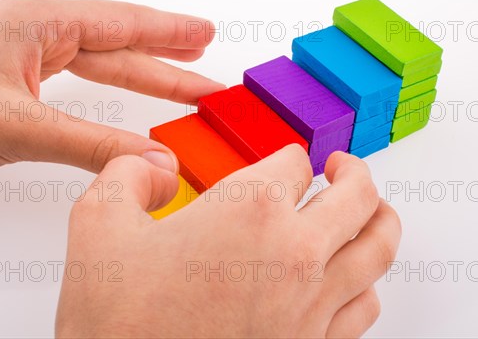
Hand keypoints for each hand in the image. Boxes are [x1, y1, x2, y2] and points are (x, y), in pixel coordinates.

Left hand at [0, 0, 224, 171]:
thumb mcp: (17, 125)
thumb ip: (91, 145)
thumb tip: (155, 161)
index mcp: (42, 22)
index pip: (125, 24)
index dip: (171, 31)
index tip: (206, 34)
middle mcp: (38, 29)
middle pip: (121, 42)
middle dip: (169, 59)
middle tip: (208, 74)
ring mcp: (27, 50)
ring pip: (103, 58)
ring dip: (145, 71)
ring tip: (182, 78)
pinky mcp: (17, 74)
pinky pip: (81, 75)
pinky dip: (113, 86)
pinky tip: (126, 88)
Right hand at [55, 146, 401, 337]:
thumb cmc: (119, 325)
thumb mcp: (98, 226)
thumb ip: (127, 175)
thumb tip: (152, 167)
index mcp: (250, 210)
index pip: (293, 161)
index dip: (287, 156)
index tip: (283, 161)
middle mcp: (294, 253)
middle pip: (356, 196)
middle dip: (354, 172)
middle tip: (345, 167)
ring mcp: (312, 304)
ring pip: (377, 248)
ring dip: (379, 221)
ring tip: (373, 212)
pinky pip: (365, 305)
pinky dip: (365, 284)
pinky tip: (350, 280)